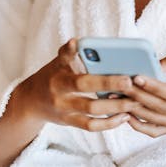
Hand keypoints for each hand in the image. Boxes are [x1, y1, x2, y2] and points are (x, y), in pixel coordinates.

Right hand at [11, 39, 134, 132]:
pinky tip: (124, 117)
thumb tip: (78, 41)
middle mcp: (59, 89)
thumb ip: (69, 53)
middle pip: (84, 85)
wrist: (31, 102)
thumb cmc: (52, 76)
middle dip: (108, 83)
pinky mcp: (69, 121)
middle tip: (129, 81)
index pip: (66, 58)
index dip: (72, 51)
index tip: (79, 44)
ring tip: (135, 101)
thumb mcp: (57, 62)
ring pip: (91, 108)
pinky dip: (109, 123)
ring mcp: (63, 107)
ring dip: (115, 106)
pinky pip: (90, 125)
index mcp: (58, 70)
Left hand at [124, 53, 165, 166]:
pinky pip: (158, 131)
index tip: (136, 75)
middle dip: (138, 96)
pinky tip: (128, 116)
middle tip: (119, 84)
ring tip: (117, 97)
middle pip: (161, 108)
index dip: (154, 85)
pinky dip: (141, 125)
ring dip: (135, 109)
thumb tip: (156, 63)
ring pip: (156, 120)